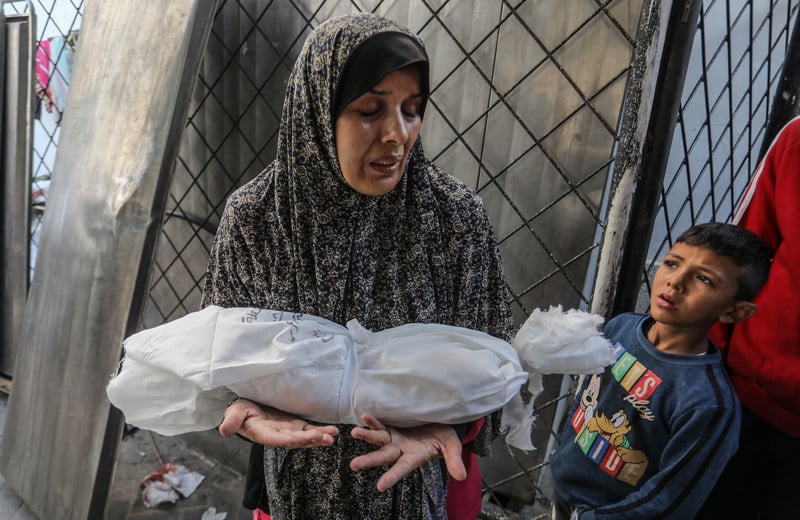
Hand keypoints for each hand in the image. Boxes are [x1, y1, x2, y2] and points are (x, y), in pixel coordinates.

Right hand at [219, 398, 338, 447]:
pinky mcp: (296, 425)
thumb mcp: (234, 412)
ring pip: (305, 437)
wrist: (248, 407)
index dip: (286, 439)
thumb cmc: (240, 410)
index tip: (297, 438)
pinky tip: (334, 432)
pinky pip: (310, 430)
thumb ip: (232, 421)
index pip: (275, 439)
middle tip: (323, 437)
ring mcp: (288, 431)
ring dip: (319, 437)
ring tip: (332, 436)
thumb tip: (224, 430)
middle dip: (309, 440)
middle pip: (294, 440)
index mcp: (263, 433)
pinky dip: (322, 431)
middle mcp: (278, 435)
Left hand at [349, 413, 465, 491]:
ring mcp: (395, 437)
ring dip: (366, 436)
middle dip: (369, 460)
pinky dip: (373, 421)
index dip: (392, 476)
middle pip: (384, 455)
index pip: (402, 468)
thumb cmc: (445, 436)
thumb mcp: (452, 446)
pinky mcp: (392, 425)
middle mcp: (401, 448)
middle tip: (353, 465)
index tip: (380, 486)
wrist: (440, 421)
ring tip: (354, 432)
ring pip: (378, 438)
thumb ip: (453, 460)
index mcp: (414, 456)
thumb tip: (462, 477)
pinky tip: (364, 416)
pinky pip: (381, 423)